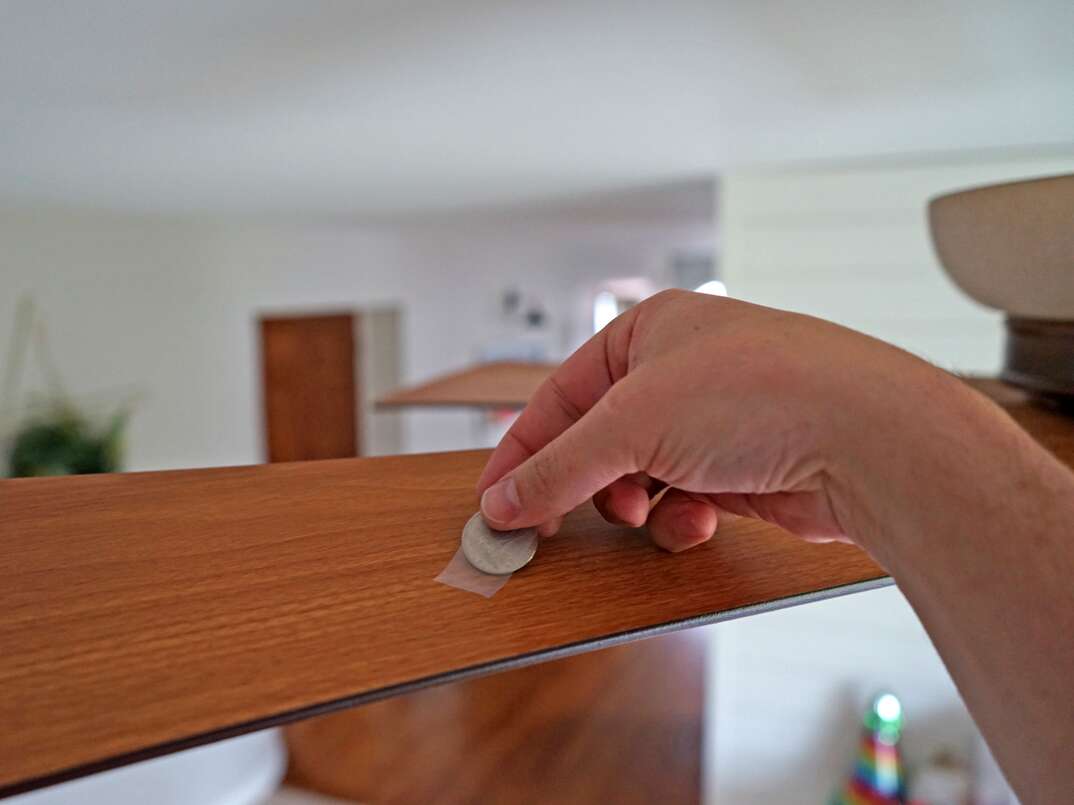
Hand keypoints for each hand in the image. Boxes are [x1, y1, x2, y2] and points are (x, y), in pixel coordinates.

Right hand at [476, 289, 953, 551]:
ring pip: (639, 478)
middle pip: (597, 442)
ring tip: (652, 511)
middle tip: (555, 525)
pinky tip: (701, 518)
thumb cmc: (764, 394)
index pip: (559, 396)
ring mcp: (714, 420)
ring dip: (638, 505)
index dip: (522, 452)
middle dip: (586, 485)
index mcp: (649, 332)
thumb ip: (558, 467)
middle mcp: (681, 372)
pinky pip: (683, 501)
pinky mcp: (742, 467)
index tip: (495, 502)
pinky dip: (682, 518)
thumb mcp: (632, 425)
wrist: (869, 440)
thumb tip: (504, 501)